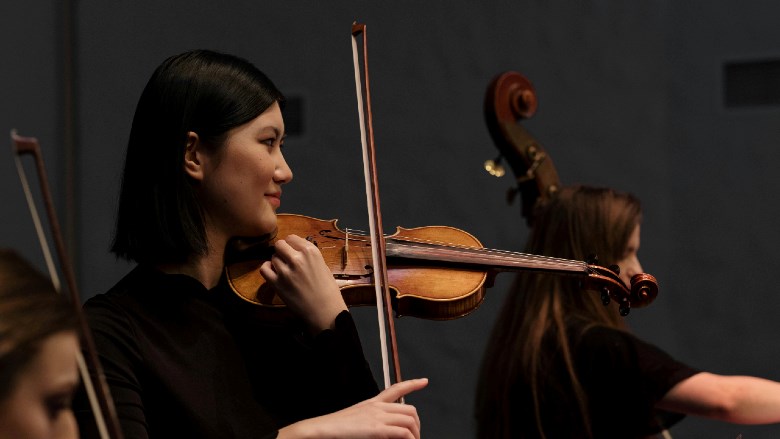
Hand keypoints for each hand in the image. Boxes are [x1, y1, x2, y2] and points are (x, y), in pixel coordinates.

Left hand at [258, 234, 346, 330]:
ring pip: (273, 257)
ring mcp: (285, 271)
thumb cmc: (328, 290)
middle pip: (280, 245)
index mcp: (310, 251)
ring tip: (285, 271)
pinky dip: (267, 269)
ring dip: (277, 262)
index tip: (293, 251)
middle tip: (287, 260)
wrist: (324, 311)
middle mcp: (297, 258)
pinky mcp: (276, 283)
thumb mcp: (322, 266)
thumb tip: (296, 251)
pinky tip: (274, 273)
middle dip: (282, 251)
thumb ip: (308, 256)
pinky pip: (264, 268)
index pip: (292, 238)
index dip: (291, 245)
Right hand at [278, 378, 428, 438]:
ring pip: (409, 420)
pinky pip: (402, 432)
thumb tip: (383, 429)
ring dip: (415, 434)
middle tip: (415, 436)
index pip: (396, 388)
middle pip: (409, 409)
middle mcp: (377, 407)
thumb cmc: (334, 428)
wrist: (321, 429)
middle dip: (417, 424)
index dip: (412, 384)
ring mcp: (377, 417)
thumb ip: (371, 420)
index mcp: (372, 402)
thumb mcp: (356, 419)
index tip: (424, 381)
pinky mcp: (376, 429)